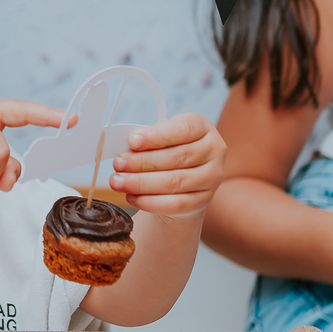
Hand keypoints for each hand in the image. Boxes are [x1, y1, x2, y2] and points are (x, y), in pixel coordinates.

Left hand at [108, 112, 225, 216]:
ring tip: (118, 182)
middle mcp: (213, 150)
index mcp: (202, 127)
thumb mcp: (161, 138)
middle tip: (118, 164)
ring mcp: (212, 177)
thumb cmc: (168, 151)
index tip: (132, 141)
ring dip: (141, 183)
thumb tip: (124, 151)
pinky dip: (149, 202)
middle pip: (176, 157)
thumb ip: (146, 141)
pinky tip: (131, 196)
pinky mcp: (203, 201)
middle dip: (142, 162)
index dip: (157, 136)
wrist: (183, 181)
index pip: (183, 129)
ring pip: (174, 182)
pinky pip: (175, 204)